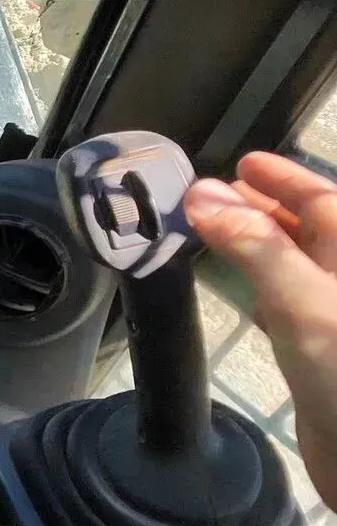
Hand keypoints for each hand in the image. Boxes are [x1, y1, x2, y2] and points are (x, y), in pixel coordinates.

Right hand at [186, 151, 336, 507]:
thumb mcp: (304, 301)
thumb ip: (255, 246)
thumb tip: (202, 194)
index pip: (326, 201)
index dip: (285, 179)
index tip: (243, 163)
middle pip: (313, 233)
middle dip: (266, 211)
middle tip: (213, 197)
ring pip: (300, 272)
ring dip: (260, 251)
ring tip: (215, 235)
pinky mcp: (327, 361)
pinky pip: (295, 312)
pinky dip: (268, 296)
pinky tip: (245, 298)